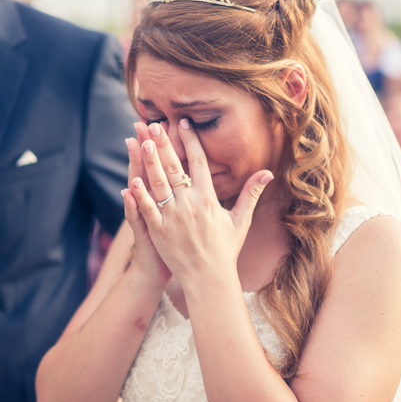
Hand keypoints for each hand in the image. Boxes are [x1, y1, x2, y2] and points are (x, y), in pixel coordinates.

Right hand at [122, 131, 170, 290]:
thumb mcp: (177, 216)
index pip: (165, 165)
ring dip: (136, 166)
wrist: (159, 271)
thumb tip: (196, 172)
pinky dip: (132, 203)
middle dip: (147, 146)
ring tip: (133, 144)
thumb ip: (186, 193)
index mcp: (165, 196)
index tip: (166, 122)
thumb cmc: (174, 244)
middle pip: (150, 169)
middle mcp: (153, 201)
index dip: (166, 145)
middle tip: (143, 122)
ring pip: (140, 186)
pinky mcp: (144, 231)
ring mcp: (146, 215)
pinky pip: (135, 215)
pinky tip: (129, 190)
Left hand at [126, 118, 272, 288]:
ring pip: (159, 183)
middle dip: (164, 144)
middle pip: (175, 167)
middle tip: (155, 124)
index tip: (183, 123)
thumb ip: (251, 193)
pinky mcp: (160, 231)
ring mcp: (173, 217)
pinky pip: (148, 209)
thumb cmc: (225, 249)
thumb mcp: (241, 220)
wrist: (209, 278)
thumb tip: (268, 173)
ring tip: (143, 141)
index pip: (199, 162)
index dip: (190, 141)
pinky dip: (140, 195)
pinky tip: (132, 179)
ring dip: (150, 161)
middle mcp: (190, 205)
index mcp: (208, 199)